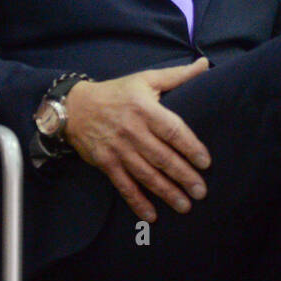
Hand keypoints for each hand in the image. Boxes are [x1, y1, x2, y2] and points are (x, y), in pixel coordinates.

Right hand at [63, 57, 212, 222]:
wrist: (74, 107)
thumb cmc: (117, 92)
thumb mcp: (146, 79)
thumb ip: (178, 75)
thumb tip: (206, 64)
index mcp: (145, 109)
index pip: (172, 130)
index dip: (190, 147)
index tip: (205, 162)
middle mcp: (132, 131)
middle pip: (162, 157)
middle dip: (183, 176)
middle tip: (201, 191)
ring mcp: (118, 149)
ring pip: (146, 175)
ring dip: (166, 192)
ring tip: (185, 206)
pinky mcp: (106, 163)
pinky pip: (124, 185)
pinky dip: (137, 202)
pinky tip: (151, 216)